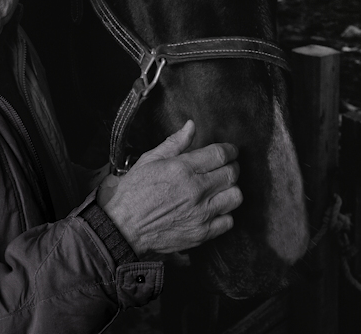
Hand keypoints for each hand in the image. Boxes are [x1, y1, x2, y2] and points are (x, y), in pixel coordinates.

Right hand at [97, 120, 241, 256]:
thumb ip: (174, 143)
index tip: (230, 151)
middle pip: (232, 174)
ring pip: (235, 197)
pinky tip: (214, 208)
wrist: (125, 228)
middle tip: (226, 167)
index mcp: (183, 169)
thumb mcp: (150, 160)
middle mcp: (196, 190)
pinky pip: (228, 221)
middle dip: (232, 167)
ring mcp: (201, 214)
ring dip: (231, 189)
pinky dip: (225, 213)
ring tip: (220, 188)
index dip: (230, 150)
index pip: (220, 154)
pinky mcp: (202, 233)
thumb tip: (191, 126)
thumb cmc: (134, 192)